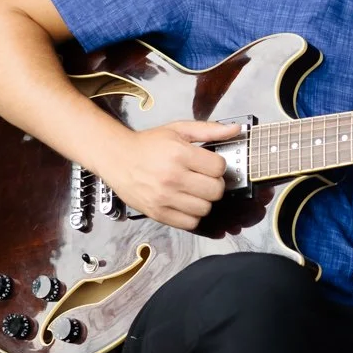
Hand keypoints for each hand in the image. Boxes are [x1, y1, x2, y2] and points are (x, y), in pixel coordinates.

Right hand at [100, 119, 272, 232]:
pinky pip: (190, 223)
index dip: (217, 165)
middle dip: (214, 184)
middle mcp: (172, 177)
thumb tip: (236, 129)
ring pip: (205, 208)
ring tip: (193, 191)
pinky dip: (192, 215)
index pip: (219, 167)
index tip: (208, 164)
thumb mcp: (178, 130)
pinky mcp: (158, 213)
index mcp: (179, 154)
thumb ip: (209, 130)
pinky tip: (185, 203)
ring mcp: (164, 198)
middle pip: (216, 191)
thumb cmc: (148, 144)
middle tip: (203, 179)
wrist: (117, 158)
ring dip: (204, 201)